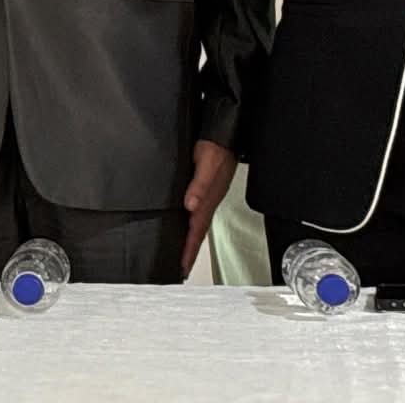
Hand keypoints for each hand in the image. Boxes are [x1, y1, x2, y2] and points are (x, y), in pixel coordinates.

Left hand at [181, 139, 237, 277]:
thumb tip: (190, 204)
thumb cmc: (217, 149)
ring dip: (190, 241)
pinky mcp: (203, 190)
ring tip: (182, 256)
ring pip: (197, 225)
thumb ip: (198, 184)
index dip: (188, 249)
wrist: (224, 135)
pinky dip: (190, 226)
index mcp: (208, 200)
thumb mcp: (207, 164)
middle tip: (181, 270)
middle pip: (197, 233)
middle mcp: (207, 201)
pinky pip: (196, 214)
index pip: (196, 230)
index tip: (182, 266)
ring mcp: (206, 197)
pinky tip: (185, 228)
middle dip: (189, 252)